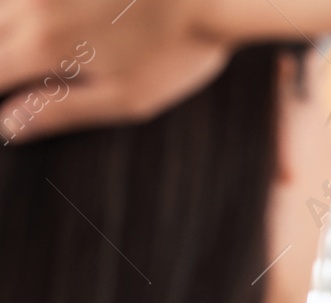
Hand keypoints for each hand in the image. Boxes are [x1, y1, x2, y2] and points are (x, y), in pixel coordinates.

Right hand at [0, 0, 230, 141]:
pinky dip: (22, 12)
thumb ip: (62, 110)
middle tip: (22, 80)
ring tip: (34, 56)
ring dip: (8, 32)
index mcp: (44, 44)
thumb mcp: (127, 98)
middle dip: (2, 63)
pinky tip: (42, 25)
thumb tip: (7, 125)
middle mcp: (34, 4)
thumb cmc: (177, 52)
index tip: (6, 105)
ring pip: (2, 8)